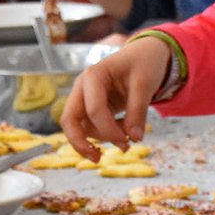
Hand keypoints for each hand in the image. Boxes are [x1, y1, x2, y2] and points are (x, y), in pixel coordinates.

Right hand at [60, 34, 167, 159]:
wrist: (144, 55)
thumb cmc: (143, 63)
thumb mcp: (145, 83)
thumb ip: (138, 111)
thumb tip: (135, 138)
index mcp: (93, 76)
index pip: (93, 109)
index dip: (108, 130)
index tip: (128, 142)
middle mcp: (82, 87)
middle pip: (69, 120)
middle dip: (80, 143)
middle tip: (97, 159)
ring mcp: (84, 98)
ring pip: (81, 128)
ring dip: (101, 139)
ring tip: (127, 141)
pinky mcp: (90, 108)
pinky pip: (90, 128)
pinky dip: (104, 136)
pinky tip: (122, 135)